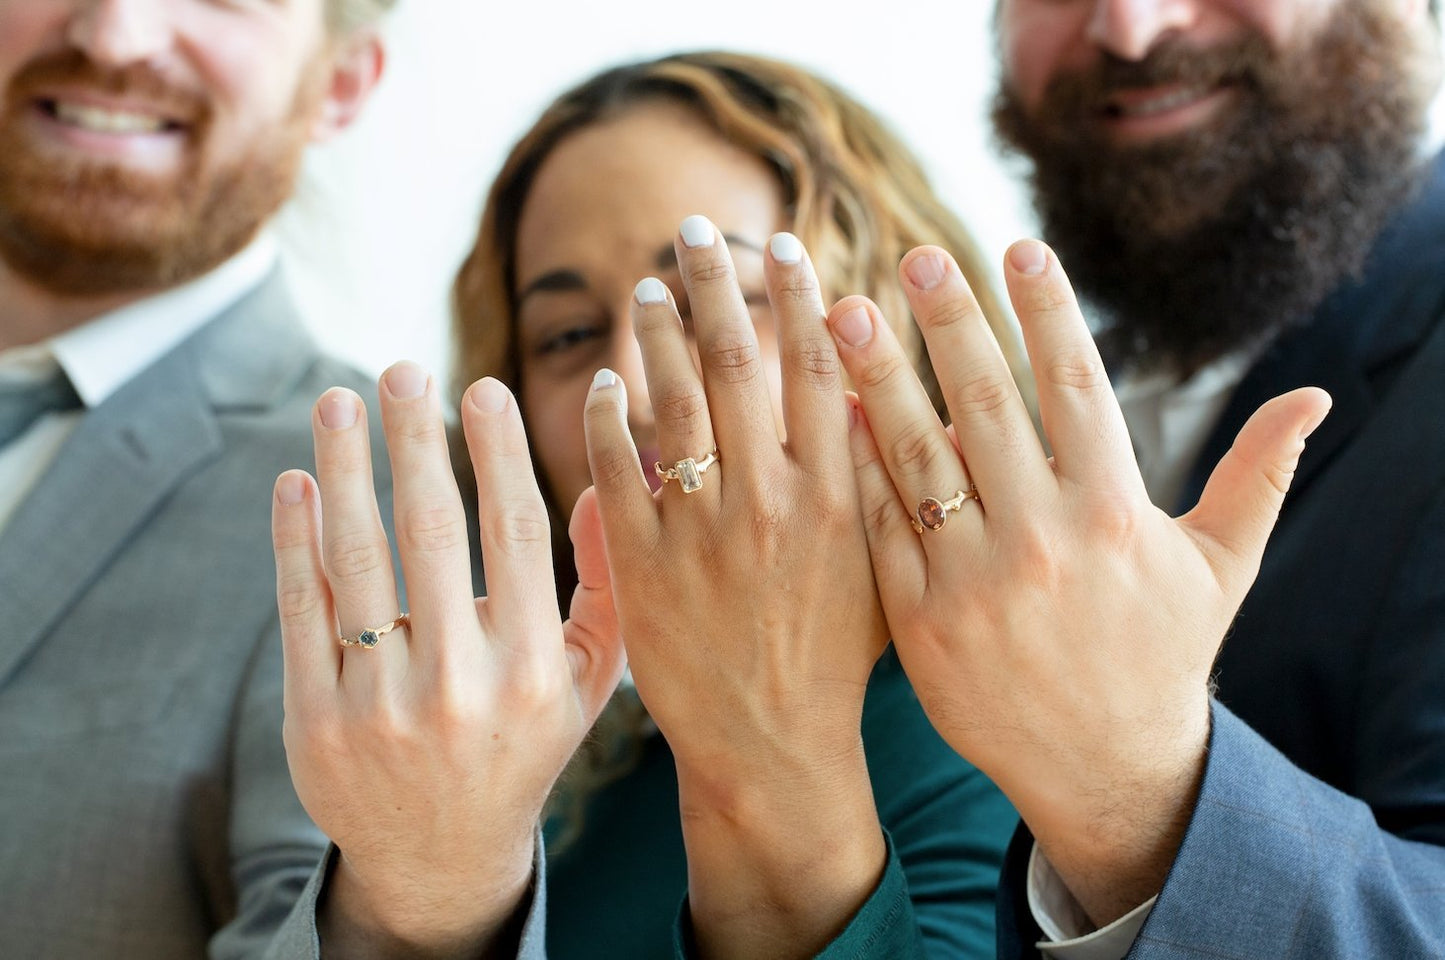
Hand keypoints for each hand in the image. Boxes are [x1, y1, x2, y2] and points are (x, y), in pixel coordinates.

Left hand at [270, 363, 624, 958]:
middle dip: (415, 438)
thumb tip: (607, 483)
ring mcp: (380, 707)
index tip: (480, 388)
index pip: (516, 535)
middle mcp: (459, 688)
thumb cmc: (522, 747)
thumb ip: (609, 588)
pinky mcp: (314, 723)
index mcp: (533, 671)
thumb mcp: (590, 682)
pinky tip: (297, 482)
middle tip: (402, 369)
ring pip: (356, 560)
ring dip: (344, 468)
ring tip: (337, 401)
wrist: (441, 857)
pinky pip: (301, 610)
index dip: (497, 453)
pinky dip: (294, 538)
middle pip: (432, 532)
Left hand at [583, 220, 887, 958]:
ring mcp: (700, 533)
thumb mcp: (882, 569)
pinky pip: (616, 469)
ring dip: (654, 335)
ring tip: (645, 288)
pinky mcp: (643, 566)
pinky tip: (605, 379)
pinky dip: (608, 416)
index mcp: (836, 498)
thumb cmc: (837, 660)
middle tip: (692, 229)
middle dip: (713, 286)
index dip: (797, 301)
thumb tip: (865, 389)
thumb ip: (874, 480)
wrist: (774, 748)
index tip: (782, 248)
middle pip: (735, 366)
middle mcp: (768, 503)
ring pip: (670, 405)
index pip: (816, 371)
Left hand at [829, 241, 1330, 926]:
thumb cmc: (1161, 655)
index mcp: (1116, 513)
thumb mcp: (1220, 568)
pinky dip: (862, 469)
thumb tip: (1315, 396)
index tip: (1019, 246)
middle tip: (916, 255)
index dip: (1048, 310)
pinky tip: (837, 414)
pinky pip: (887, 528)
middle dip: (950, 321)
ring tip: (845, 314)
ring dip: (879, 379)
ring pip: (920, 458)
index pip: (1078, 386)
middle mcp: (1045, 539)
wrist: (1103, 767)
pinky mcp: (924, 621)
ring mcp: (977, 581)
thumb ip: (1258, 476)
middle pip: (988, 405)